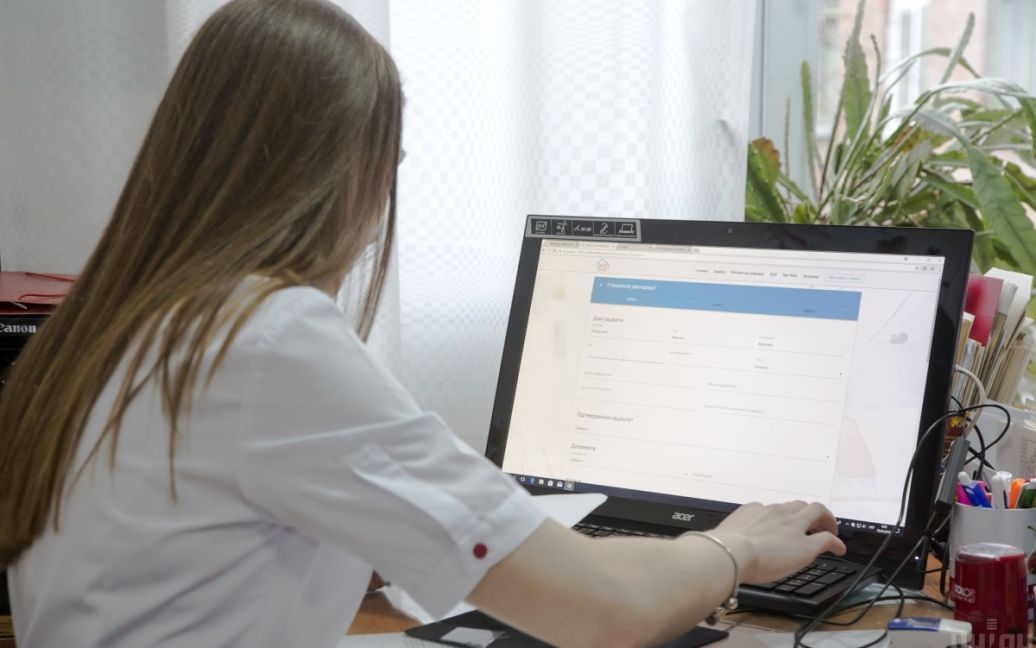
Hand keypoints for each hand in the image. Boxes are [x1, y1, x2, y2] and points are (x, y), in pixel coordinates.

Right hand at [700, 500, 845, 583]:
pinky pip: (827, 539)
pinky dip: (836, 542)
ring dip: (825, 520)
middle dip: (808, 513)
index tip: (783, 524)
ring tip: (828, 530)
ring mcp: (793, 526)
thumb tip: (719, 546)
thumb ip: (728, 536)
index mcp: (754, 510)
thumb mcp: (723, 536)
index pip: (773, 509)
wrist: (732, 553)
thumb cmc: (722, 548)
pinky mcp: (806, 544)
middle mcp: (775, 513)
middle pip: (799, 505)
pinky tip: (839, 549)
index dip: (782, 517)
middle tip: (812, 523)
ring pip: (816, 512)